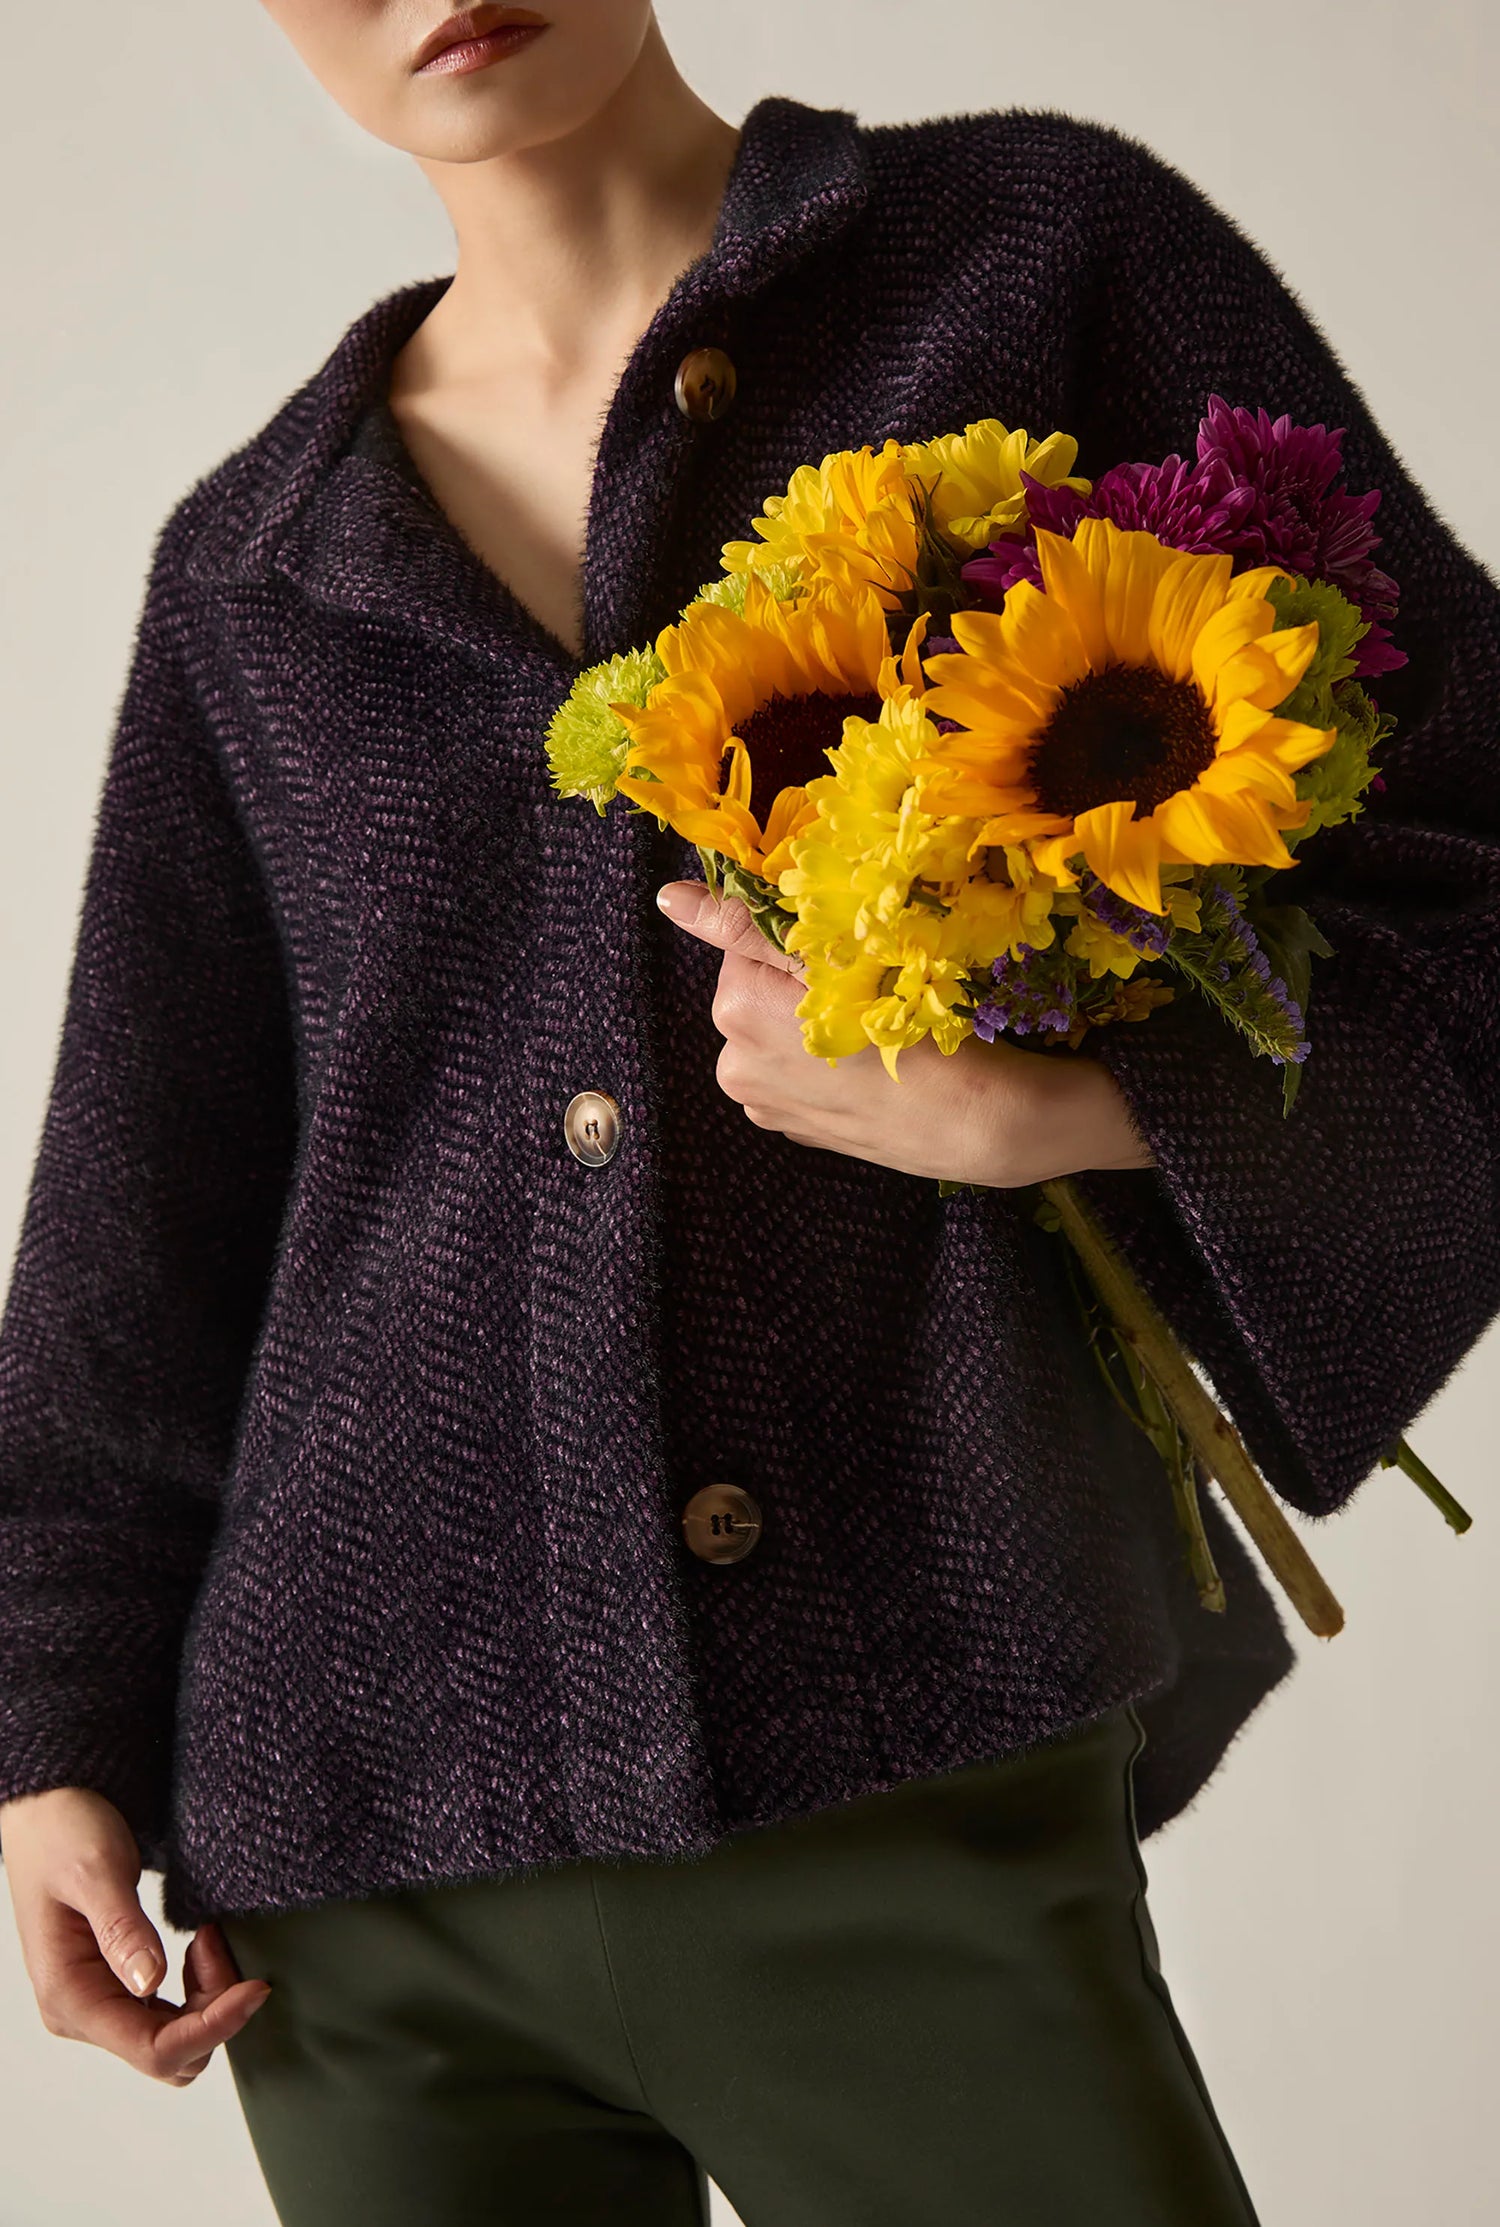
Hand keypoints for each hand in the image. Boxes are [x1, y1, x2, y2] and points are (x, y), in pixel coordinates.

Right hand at [0, 1786, 270, 2085]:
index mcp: (70, 1997)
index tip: (255, 1987)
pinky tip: (200, 1944)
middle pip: (171, 2053)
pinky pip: (168, 2014)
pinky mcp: (116, 1986)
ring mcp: (99, 2002)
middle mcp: (81, 2013)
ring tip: (207, 1936)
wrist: (47, 1808)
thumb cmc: (62, 1833)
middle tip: (217, 1940)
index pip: (153, 2050)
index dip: (212, 2028)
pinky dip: (198, 1989)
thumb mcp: (96, 1871)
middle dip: (213, 2010)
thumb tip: (149, 1982)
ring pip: (174, 2038)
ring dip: (208, 1998)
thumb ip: (123, 1929)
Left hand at [656, 881, 1155, 1185]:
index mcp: (736, 1009)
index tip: (843, 948)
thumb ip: (743, 924)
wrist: (973, 1120)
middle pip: (758, 988)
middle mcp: (734, 1063)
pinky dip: (824, 1060)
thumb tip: (670, 898)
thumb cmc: (911, 1026)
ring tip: (871, 1028)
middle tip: (866, 987)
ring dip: (814, 1020)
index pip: (746, 940)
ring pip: (780, 1030)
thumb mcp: (832, 957)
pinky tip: (866, 1064)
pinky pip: (798, 1071)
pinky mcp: (796, 1129)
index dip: (798, 936)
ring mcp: (763, 1104)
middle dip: (801, 980)